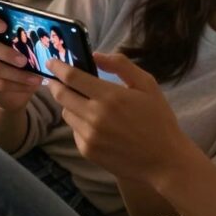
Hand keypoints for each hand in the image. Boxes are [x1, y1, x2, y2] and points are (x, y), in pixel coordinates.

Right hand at [0, 10, 42, 111]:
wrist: (14, 92)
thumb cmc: (23, 63)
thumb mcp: (27, 50)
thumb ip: (31, 41)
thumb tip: (52, 37)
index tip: (3, 26)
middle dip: (8, 53)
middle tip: (24, 61)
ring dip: (17, 74)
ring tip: (36, 78)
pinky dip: (18, 85)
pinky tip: (31, 85)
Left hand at [47, 53, 193, 184]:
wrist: (164, 160)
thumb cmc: (158, 118)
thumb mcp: (147, 84)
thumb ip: (121, 65)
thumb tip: (95, 55)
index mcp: (110, 96)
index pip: (72, 77)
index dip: (58, 67)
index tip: (51, 61)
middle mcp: (95, 116)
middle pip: (61, 95)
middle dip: (55, 85)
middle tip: (56, 79)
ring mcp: (89, 136)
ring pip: (66, 113)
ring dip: (70, 104)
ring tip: (85, 103)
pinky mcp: (88, 151)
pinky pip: (74, 131)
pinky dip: (79, 123)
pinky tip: (95, 124)